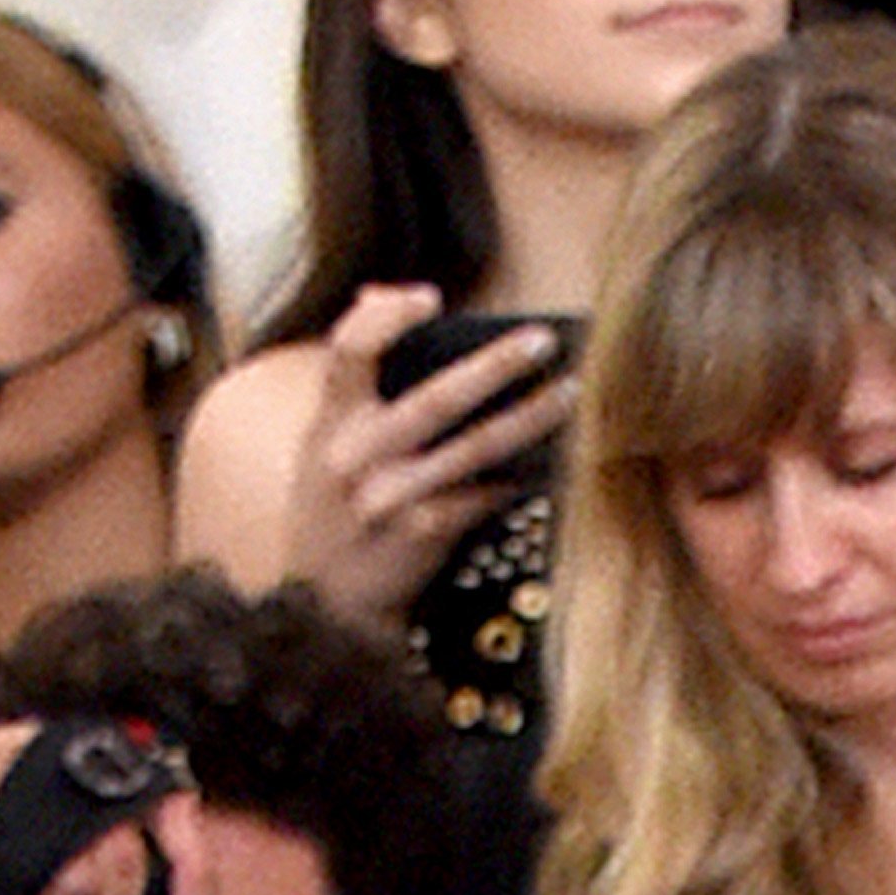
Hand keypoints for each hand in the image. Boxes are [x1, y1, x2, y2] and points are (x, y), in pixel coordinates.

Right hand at [277, 287, 573, 632]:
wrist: (324, 600)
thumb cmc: (339, 505)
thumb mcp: (327, 439)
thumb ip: (355, 375)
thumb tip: (383, 294)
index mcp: (330, 419)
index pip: (347, 350)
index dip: (386, 317)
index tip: (429, 297)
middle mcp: (356, 455)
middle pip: (433, 398)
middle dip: (494, 366)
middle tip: (543, 340)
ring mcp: (390, 497)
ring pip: (475, 448)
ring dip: (531, 419)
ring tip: (571, 393)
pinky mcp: (422, 534)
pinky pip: (486, 496)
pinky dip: (523, 475)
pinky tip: (560, 457)